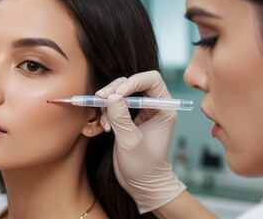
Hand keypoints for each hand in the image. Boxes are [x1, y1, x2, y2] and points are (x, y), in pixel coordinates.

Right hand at [97, 70, 185, 212]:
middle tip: (100, 100)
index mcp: (164, 108)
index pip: (151, 80)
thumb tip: (112, 96)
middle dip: (115, 90)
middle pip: (133, 83)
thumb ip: (121, 118)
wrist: (143, 185)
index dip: (133, 82)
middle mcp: (154, 107)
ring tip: (105, 123)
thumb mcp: (131, 142)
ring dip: (108, 104)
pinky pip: (115, 105)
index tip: (117, 93)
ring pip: (121, 93)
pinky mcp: (129, 119)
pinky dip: (106, 112)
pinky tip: (106, 127)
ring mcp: (141, 112)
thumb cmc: (144, 167)